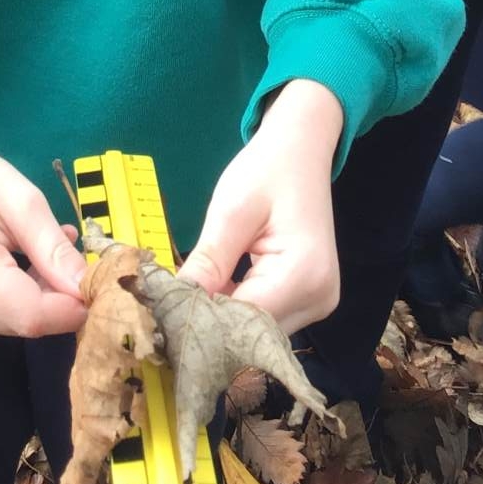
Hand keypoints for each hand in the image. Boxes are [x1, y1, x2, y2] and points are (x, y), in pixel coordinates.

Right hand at [0, 127, 87, 338]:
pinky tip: (17, 264)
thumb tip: (87, 288)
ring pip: (14, 323)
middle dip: (56, 295)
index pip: (31, 315)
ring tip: (36, 249)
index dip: (71, 307)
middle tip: (65, 249)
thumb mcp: (22, 200)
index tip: (96, 283)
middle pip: (25, 321)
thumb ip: (53, 249)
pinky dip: (17, 297)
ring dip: (38, 294)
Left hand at [177, 80, 342, 331]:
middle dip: (211, 326)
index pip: (245, 320)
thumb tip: (173, 307)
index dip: (203, 323)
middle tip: (167, 314)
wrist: (301, 149)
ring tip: (186, 305)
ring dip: (224, 321)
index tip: (163, 319)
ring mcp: (319, 302)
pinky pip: (267, 319)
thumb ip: (208, 263)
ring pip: (259, 332)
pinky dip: (238, 310)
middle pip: (254, 333)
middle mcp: (319, 298)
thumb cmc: (267, 170)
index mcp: (304, 273)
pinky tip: (213, 297)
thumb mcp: (230, 211)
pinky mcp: (310, 300)